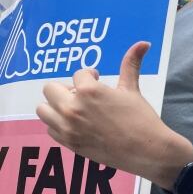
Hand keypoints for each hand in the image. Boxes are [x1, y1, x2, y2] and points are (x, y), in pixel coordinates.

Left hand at [36, 42, 186, 184]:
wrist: (147, 151)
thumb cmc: (142, 119)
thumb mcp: (132, 90)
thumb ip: (131, 64)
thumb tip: (143, 43)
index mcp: (89, 92)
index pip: (78, 75)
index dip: (89, 76)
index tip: (96, 80)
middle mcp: (73, 109)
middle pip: (50, 89)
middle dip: (66, 90)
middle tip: (82, 96)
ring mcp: (69, 128)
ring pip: (43, 109)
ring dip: (56, 106)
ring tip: (75, 109)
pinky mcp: (69, 143)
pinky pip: (50, 129)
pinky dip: (59, 125)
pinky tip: (77, 124)